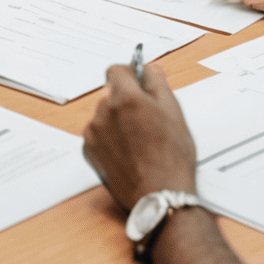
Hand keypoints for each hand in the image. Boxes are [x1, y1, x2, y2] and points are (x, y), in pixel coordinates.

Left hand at [83, 61, 196, 210]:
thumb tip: (148, 68)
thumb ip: (157, 82)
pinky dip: (109, 138)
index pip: (116, 69)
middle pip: (110, 92)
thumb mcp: (174, 111)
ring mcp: (93, 133)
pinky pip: (97, 134)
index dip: (129, 74)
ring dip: (116, 118)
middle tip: (145, 117)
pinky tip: (127, 151)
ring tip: (138, 139)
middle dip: (124, 99)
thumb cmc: (171, 156)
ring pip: (103, 114)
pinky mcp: (89, 151)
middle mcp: (103, 111)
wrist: (160, 195)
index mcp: (125, 97)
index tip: (138, 84)